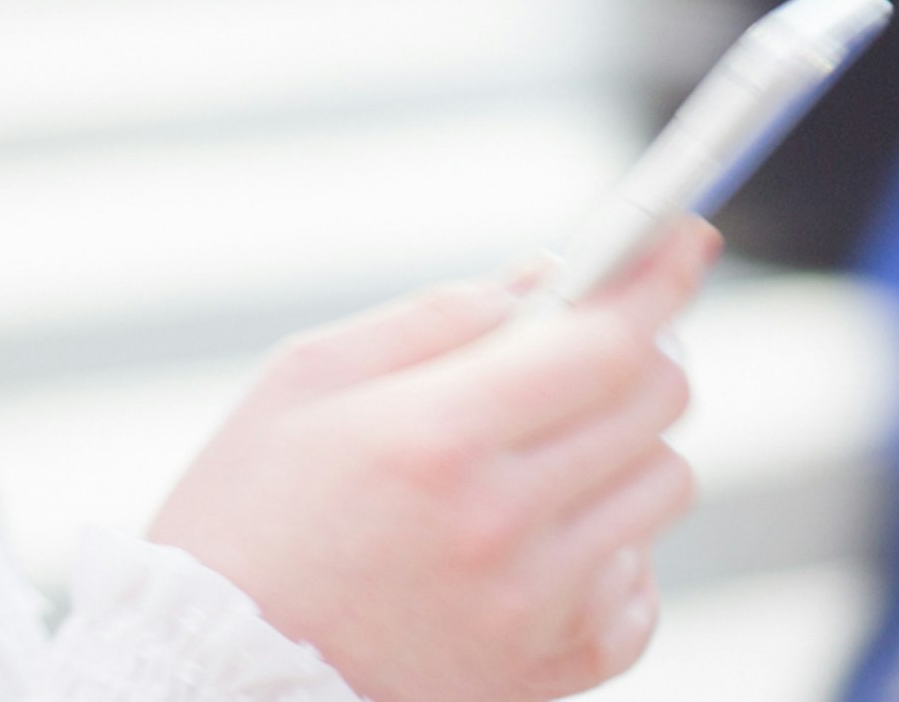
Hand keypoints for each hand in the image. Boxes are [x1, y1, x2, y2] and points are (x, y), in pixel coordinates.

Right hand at [148, 218, 716, 701]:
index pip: (607, 339)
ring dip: (625, 447)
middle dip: (637, 349)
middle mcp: (500, 527)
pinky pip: (642, 593)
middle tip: (589, 342)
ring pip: (663, 487)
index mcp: (437, 438)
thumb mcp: (306, 382)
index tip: (681, 240)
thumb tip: (547, 278)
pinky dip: (614, 552)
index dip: (658, 276)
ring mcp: (532, 612)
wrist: (217, 679)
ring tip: (544, 451)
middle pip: (657, 401)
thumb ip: (438, 316)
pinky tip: (544, 538)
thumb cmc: (246, 520)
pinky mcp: (544, 676)